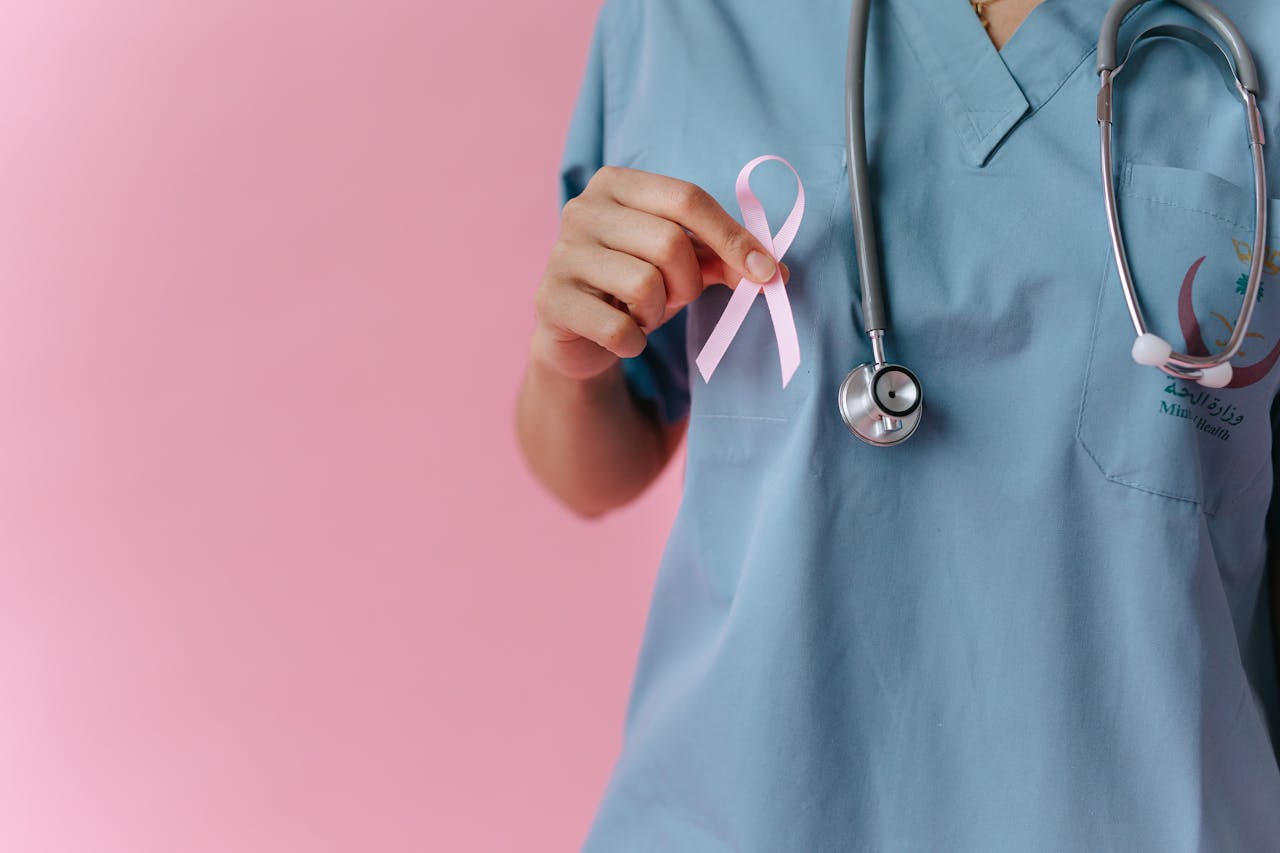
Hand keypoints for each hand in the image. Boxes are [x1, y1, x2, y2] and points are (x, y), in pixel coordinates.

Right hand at [531, 165, 789, 380]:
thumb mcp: (681, 264)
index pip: (688, 198)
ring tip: (642, 314)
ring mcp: (560, 253)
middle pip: (669, 243)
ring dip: (658, 313)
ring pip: (644, 285)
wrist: (575, 332)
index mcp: (617, 183)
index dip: (734, 238)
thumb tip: (774, 272)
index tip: (767, 273)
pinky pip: (617, 327)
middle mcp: (582, 209)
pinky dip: (634, 342)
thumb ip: (723, 258)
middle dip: (688, 283)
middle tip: (675, 298)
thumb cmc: (633, 284)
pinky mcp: (549, 299)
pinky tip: (624, 337)